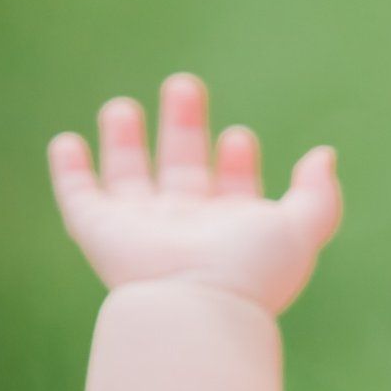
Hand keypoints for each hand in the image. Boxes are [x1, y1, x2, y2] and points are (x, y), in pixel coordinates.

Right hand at [46, 72, 341, 315]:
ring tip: (120, 106)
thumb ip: (319, 194)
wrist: (194, 306)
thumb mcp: (300, 227)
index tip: (238, 137)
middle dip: (184, 127)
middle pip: (181, 170)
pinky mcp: (99, 231)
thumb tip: (324, 155)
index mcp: (231, 230)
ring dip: (123, 141)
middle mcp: (185, 228)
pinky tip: (66, 141)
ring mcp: (141, 229)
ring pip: (128, 178)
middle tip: (184, 85)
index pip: (232, 188)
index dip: (237, 161)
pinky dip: (69, 170)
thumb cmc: (250, 269)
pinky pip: (78, 197)